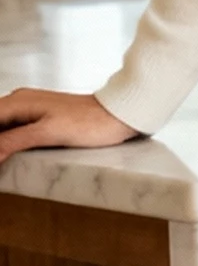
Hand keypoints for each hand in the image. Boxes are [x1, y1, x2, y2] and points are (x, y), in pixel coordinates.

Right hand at [0, 89, 140, 164]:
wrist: (118, 114)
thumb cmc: (88, 123)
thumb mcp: (48, 133)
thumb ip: (15, 141)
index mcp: (17, 102)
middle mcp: (19, 101)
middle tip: (1, 163)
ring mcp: (30, 109)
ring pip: (2, 126)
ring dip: (1, 143)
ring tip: (4, 160)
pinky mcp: (41, 118)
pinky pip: (15, 129)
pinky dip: (7, 141)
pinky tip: (9, 154)